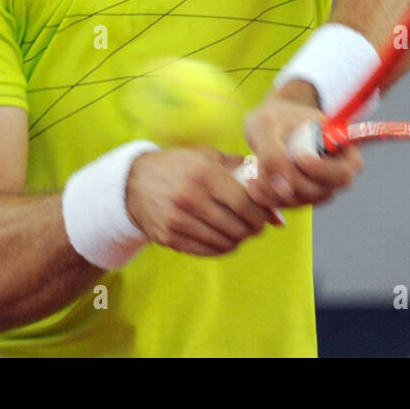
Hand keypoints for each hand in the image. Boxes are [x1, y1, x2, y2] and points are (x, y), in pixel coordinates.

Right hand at [124, 147, 278, 256]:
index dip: (261, 214)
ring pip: (224, 242)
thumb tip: (275, 206)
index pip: (244, 203)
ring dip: (238, 240)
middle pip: (237, 226)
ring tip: (240, 231)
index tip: (265, 215)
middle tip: (256, 225)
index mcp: (203, 174)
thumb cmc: (180, 166)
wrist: (134, 183)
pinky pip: (206, 251)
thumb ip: (243, 173)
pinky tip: (223, 238)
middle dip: (253, 229)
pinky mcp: (168, 238)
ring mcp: (177, 220)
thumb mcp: (209, 157)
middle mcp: (189, 197)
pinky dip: (221, 248)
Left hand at [241, 80, 362, 209]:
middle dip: (290, 181)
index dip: (322, 170)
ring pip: (303, 201)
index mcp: (342, 146)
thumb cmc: (272, 117)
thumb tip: (284, 188)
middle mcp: (336, 170)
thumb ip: (273, 153)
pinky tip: (253, 179)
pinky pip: (288, 205)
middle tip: (263, 164)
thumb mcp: (266, 125)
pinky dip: (268, 195)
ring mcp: (320, 185)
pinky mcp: (303, 196)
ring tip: (253, 169)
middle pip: (322, 191)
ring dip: (274, 189)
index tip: (297, 156)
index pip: (344, 171)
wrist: (266, 124)